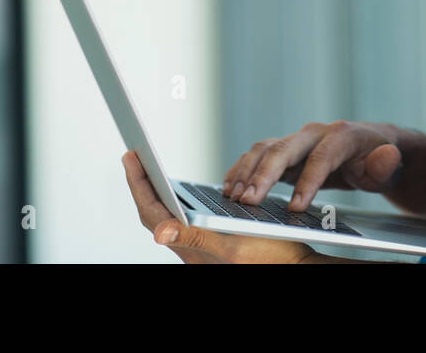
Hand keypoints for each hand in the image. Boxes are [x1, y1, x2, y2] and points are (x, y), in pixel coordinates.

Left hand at [122, 150, 314, 263]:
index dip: (139, 184)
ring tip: (149, 171)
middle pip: (154, 213)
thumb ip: (195, 238)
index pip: (152, 212)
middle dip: (142, 184)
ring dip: (156, 192)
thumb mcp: (232, 247)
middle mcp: (189, 249)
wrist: (294, 270)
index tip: (131, 156)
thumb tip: (160, 231)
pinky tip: (180, 192)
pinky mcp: (211, 244)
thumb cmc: (270, 259)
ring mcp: (199, 247)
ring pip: (167, 216)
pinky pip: (182, 220)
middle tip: (134, 157)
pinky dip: (174, 201)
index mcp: (191, 247)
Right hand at [222, 120, 425, 213]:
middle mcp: (315, 133)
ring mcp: (297, 140)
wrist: (371, 145)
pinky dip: (242, 168)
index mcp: (342, 136)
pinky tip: (229, 185)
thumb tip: (387, 156)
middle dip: (264, 175)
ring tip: (233, 196)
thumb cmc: (378, 157)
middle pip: (284, 149)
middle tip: (248, 201)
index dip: (308, 181)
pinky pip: (259, 155)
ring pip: (266, 149)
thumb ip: (386, 163)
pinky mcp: (286, 151)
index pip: (321, 157)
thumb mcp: (388, 164)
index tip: (296, 207)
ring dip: (247, 172)